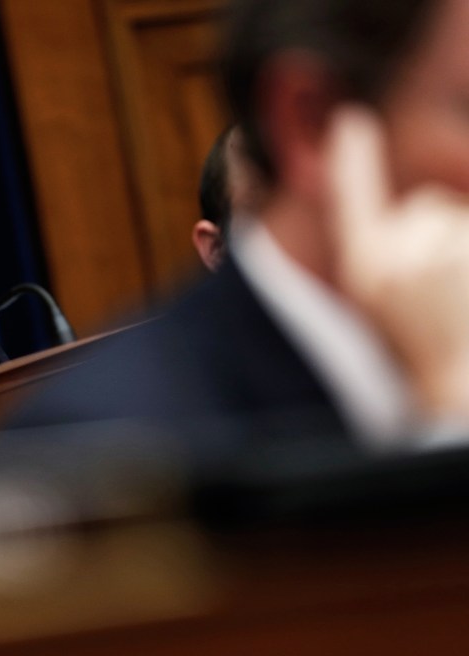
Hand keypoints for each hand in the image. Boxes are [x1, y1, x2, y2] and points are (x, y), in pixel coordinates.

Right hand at [327, 105, 468, 420]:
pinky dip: (468, 246)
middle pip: (425, 207)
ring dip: (465, 248)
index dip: (351, 160)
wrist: (454, 381)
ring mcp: (445, 254)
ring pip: (460, 220)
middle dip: (438, 233)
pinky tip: (463, 285)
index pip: (351, 198)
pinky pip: (468, 225)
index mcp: (364, 267)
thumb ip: (380, 239)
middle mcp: (398, 257)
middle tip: (439, 290)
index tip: (350, 122)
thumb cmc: (414, 341)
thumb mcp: (378, 293)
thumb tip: (399, 184)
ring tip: (461, 297)